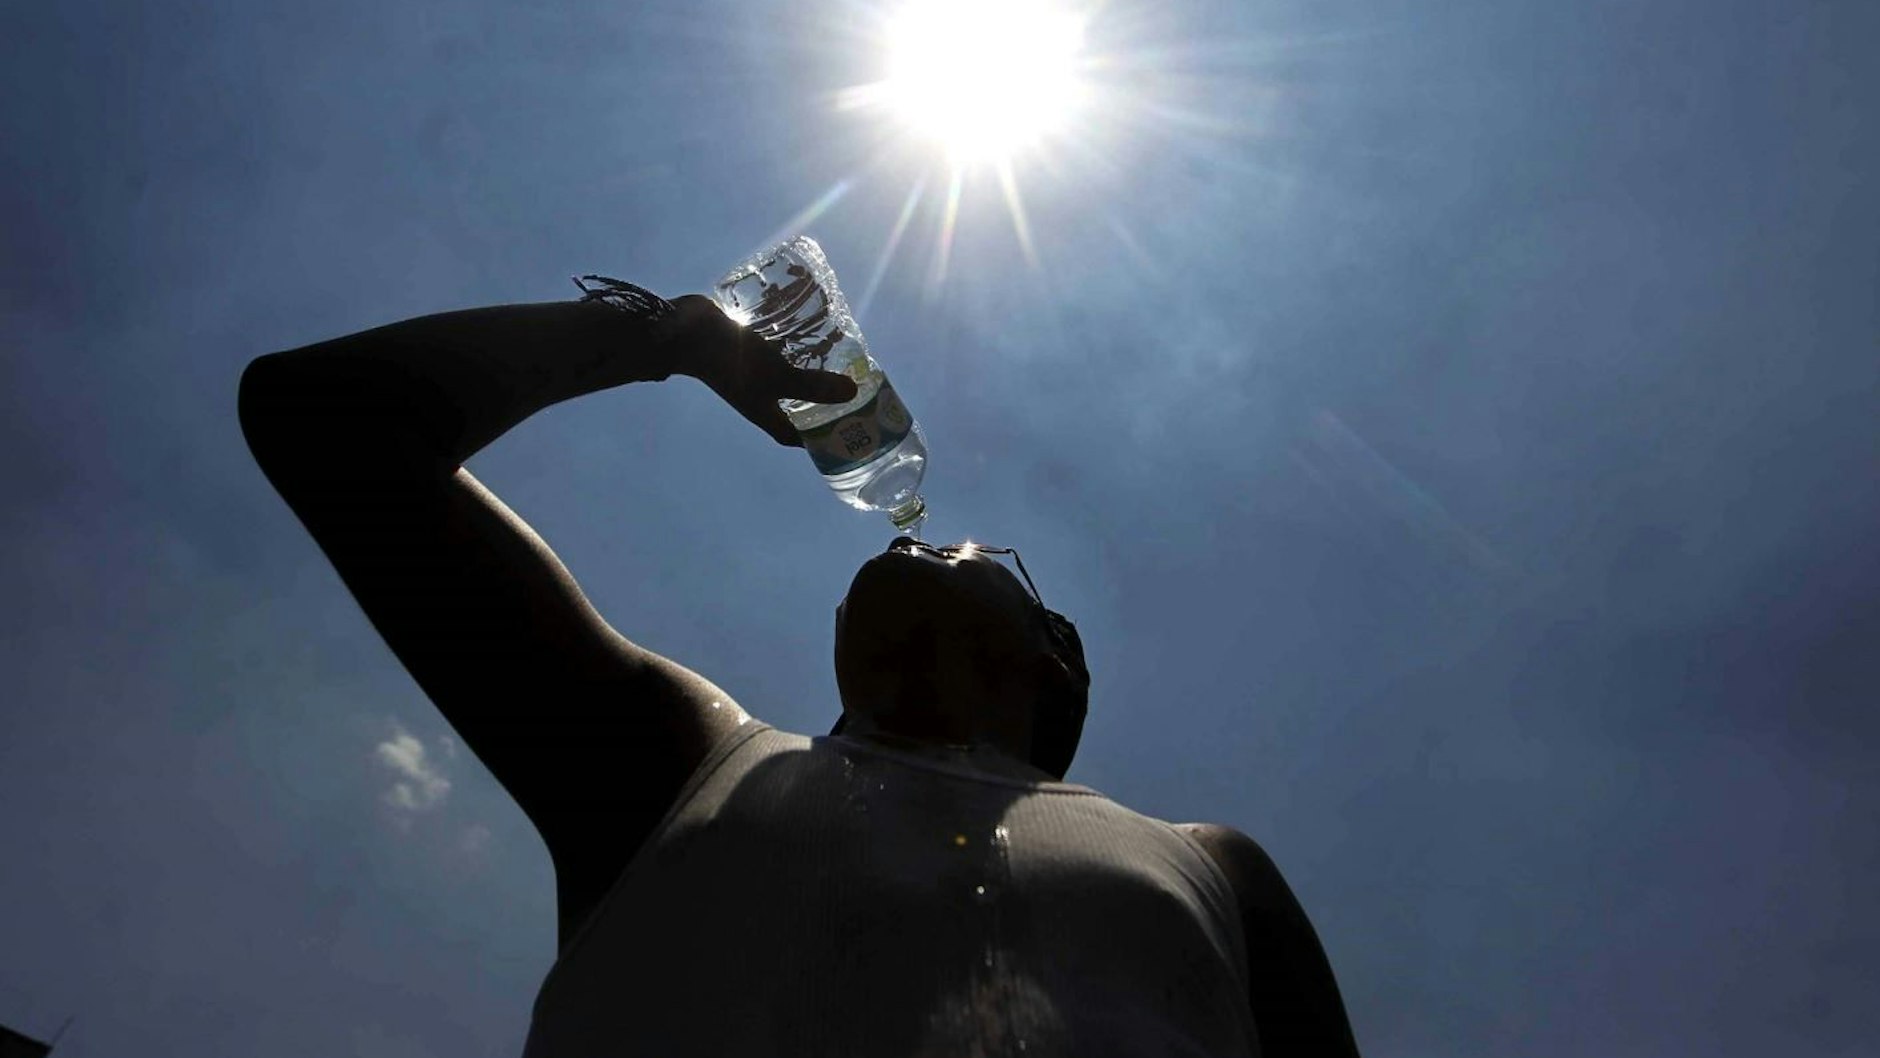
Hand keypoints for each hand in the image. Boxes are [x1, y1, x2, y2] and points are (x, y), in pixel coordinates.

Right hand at [656, 295, 859, 446]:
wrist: (687, 332)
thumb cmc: (732, 361)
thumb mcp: (776, 376)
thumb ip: (812, 386)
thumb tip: (853, 393)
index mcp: (764, 414)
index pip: (795, 436)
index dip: (819, 438)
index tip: (845, 429)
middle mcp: (759, 397)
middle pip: (795, 405)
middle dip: (821, 400)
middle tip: (851, 388)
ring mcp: (753, 373)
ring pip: (788, 376)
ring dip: (809, 370)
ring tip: (838, 358)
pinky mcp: (749, 350)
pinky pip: (778, 352)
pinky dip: (794, 346)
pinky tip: (812, 333)